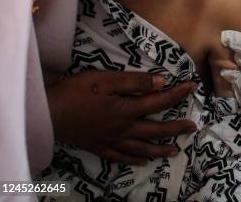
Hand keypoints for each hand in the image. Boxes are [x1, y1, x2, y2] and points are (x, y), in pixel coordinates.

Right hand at [47, 71, 197, 164]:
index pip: (159, 101)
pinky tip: (143, 161)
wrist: (48, 114)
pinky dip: (135, 159)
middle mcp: (123, 128)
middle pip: (155, 130)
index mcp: (127, 110)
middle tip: (192, 128)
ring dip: (160, 149)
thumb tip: (162, 82)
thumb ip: (135, 82)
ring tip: (174, 151)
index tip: (192, 87)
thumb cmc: (76, 92)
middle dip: (176, 128)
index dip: (177, 94)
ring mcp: (111, 140)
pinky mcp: (99, 147)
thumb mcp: (107, 79)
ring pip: (142, 147)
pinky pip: (122, 157)